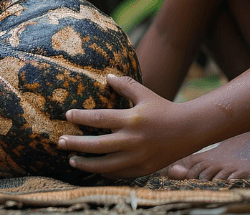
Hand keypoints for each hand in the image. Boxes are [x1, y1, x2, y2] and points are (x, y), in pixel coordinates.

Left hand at [57, 75, 195, 178]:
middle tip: (60, 142)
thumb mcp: (145, 94)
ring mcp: (138, 157)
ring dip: (86, 163)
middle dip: (75, 144)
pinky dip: (104, 172)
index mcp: (132, 119)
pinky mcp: (143, 169)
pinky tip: (94, 169)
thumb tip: (107, 76)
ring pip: (105, 165)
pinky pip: (118, 174)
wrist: (189, 130)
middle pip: (97, 145)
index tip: (67, 116)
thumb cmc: (164, 109)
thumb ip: (126, 85)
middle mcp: (133, 140)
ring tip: (72, 160)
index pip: (100, 119)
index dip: (81, 118)